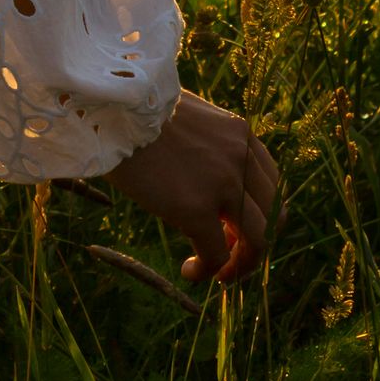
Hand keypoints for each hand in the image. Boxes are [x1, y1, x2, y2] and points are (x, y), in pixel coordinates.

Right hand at [106, 90, 280, 284]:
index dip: (258, 213)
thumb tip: (197, 172)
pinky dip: (207, 271)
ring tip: (218, 273)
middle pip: (274, 215)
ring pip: (258, 241)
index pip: (270, 185)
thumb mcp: (184, 118)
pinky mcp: (195, 209)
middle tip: (229, 253)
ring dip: (241, 264)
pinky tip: (189, 272)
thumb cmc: (131, 110)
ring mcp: (223, 184)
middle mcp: (241, 158)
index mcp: (240, 135)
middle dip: (256, 242)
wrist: (105, 106)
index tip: (233, 226)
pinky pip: (215, 256)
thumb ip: (205, 144)